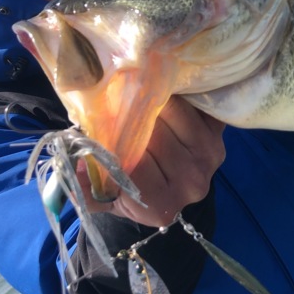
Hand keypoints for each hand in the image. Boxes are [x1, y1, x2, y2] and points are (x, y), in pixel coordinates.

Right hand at [81, 96, 225, 227]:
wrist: (167, 186)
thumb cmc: (129, 188)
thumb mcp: (103, 196)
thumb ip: (85, 187)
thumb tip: (73, 165)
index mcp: (161, 205)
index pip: (134, 163)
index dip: (115, 139)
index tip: (100, 122)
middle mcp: (192, 184)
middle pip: (157, 135)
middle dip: (133, 114)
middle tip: (114, 95)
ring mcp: (211, 156)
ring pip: (177, 112)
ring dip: (155, 97)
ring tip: (136, 88)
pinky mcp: (220, 132)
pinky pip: (198, 103)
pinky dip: (180, 92)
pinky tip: (163, 88)